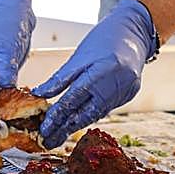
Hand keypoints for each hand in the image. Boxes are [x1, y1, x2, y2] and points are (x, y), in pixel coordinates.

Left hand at [33, 0, 155, 147]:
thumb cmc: (104, 39)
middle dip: (64, 129)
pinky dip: (90, 115)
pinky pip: (105, 109)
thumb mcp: (79, 56)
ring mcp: (124, 92)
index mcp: (100, 72)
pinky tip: (77, 122)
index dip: (57, 116)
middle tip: (48, 141)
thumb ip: (61, 78)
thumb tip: (40, 93)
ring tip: (59, 136)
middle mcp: (114, 86)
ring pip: (95, 114)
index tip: (44, 129)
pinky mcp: (129, 94)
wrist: (134, 32)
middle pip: (85, 114)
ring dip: (76, 125)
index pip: (74, 100)